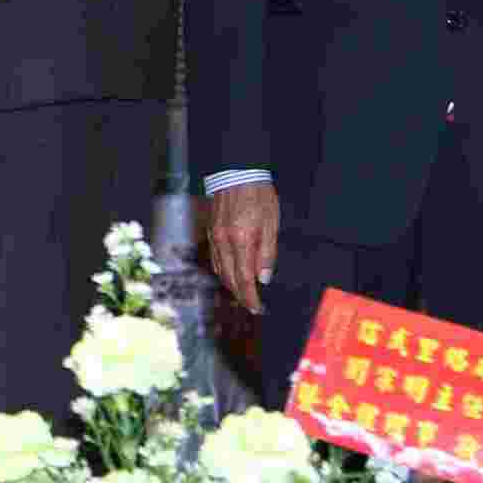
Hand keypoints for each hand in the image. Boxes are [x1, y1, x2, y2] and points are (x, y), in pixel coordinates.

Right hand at [207, 180, 279, 313]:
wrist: (236, 172)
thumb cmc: (258, 196)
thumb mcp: (271, 223)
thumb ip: (267, 253)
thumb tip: (264, 278)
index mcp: (242, 242)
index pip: (244, 279)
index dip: (250, 298)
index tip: (257, 309)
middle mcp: (224, 243)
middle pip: (230, 279)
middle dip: (241, 295)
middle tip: (252, 306)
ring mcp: (214, 237)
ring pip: (220, 270)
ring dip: (231, 284)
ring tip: (244, 293)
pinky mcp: (211, 231)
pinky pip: (216, 258)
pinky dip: (224, 270)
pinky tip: (231, 273)